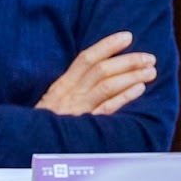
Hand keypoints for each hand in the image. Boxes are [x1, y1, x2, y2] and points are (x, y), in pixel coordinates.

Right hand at [37, 31, 157, 115]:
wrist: (30, 142)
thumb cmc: (45, 123)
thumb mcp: (53, 100)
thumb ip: (73, 86)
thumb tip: (100, 70)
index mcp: (62, 85)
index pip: (86, 59)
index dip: (107, 45)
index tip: (126, 37)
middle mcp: (70, 94)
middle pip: (100, 70)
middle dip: (127, 61)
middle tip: (148, 57)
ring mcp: (78, 109)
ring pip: (106, 86)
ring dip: (130, 76)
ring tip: (149, 71)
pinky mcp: (85, 124)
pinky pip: (107, 108)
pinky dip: (124, 97)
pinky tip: (139, 89)